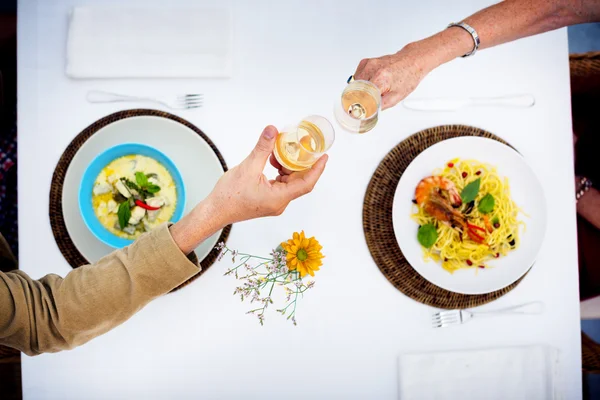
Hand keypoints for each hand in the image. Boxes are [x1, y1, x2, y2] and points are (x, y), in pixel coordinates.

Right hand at [171, 126, 326, 253]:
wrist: (215, 211)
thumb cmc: (228, 197)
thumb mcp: (248, 167)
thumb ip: (262, 148)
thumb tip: (272, 131)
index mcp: (279, 198)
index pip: (306, 183)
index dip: (317, 169)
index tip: (324, 157)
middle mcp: (279, 203)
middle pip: (299, 181)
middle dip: (302, 164)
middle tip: (304, 147)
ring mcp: (273, 203)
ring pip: (289, 182)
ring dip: (288, 166)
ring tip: (281, 151)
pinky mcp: (267, 200)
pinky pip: (280, 184)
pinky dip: (280, 171)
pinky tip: (272, 161)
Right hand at [354, 44, 432, 109]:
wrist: (412, 61)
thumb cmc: (408, 77)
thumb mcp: (397, 97)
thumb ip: (380, 105)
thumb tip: (368, 112)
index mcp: (381, 78)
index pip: (361, 95)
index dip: (359, 104)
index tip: (359, 110)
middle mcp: (372, 69)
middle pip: (356, 89)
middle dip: (360, 97)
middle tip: (370, 99)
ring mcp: (368, 64)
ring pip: (354, 82)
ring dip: (360, 89)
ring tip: (373, 89)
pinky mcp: (365, 62)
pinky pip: (357, 75)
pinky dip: (360, 81)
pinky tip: (371, 82)